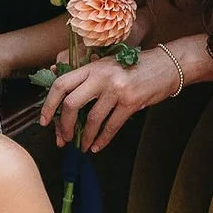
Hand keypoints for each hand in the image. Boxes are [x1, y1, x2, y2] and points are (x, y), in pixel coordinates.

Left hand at [41, 46, 179, 152]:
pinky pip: (111, 126)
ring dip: (84, 137)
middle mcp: (101, 76)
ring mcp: (116, 89)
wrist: (167, 65)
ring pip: (91, 119)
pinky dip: (102, 140)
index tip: (44, 121)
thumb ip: (89, 79)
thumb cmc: (136, 67)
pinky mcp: (131, 102)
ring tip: (82, 147)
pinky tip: (97, 146)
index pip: (61, 84)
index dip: (48, 104)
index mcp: (92, 67)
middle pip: (71, 103)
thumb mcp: (108, 66)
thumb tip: (66, 102)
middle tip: (63, 138)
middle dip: (63, 125)